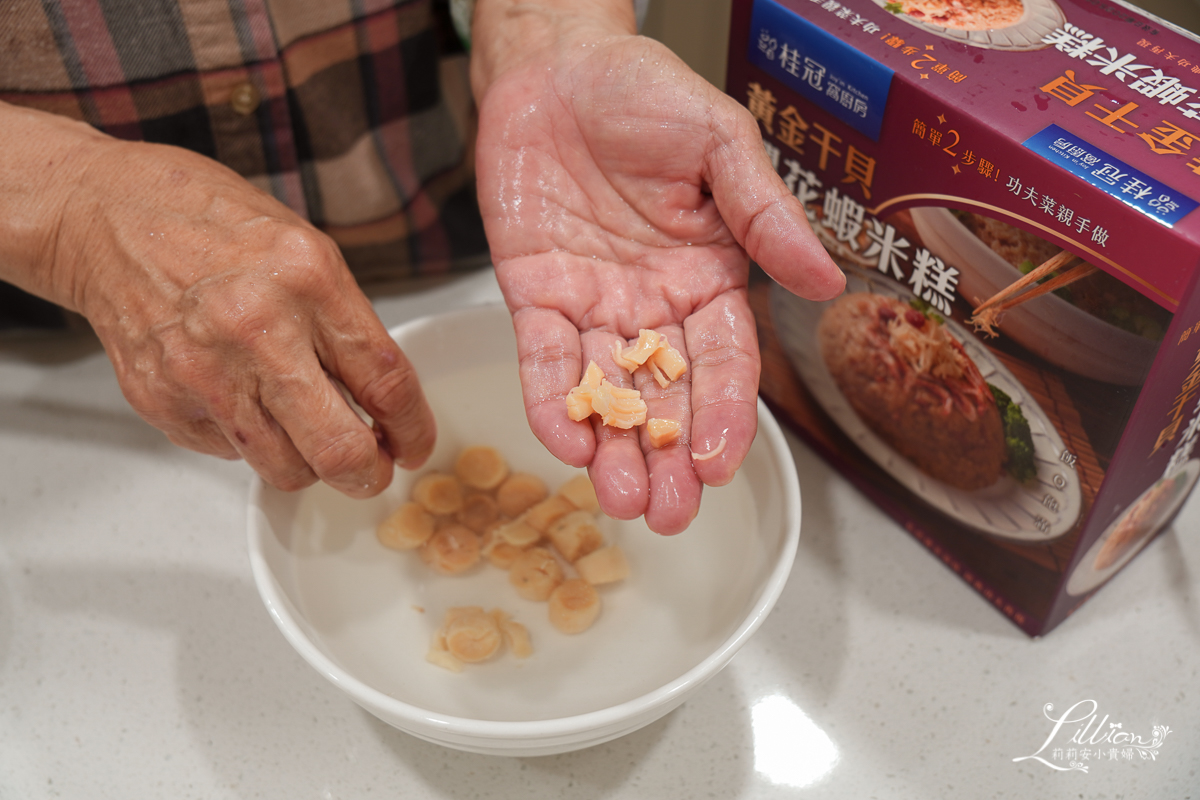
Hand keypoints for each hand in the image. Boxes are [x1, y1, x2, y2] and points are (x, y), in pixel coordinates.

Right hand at [1, 103, 434, 496]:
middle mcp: (258, 330)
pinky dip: (250, 442)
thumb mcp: (306, 251)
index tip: (416, 444)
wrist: (107, 218)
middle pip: (339, 449)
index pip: (386, 382)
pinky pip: (231, 454)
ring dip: (308, 464)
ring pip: (286, 469)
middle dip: (368, 474)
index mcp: (309, 281)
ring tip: (305, 432)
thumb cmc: (209, 224)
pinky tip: (243, 398)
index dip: (413, 428)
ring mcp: (206, 373)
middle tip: (372, 469)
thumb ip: (347, 325)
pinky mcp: (164, 401)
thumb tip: (383, 399)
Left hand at [471, 3, 844, 533]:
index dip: (724, 414)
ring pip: (604, 391)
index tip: (720, 465)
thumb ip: (763, 213)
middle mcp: (652, 304)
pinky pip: (541, 356)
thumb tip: (824, 282)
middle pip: (665, 395)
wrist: (557, 65)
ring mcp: (591, 304)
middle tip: (668, 515)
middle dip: (667, 458)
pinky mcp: (533, 293)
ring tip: (619, 501)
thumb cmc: (646, 93)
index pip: (724, 361)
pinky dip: (550, 398)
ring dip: (611, 448)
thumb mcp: (721, 142)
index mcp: (708, 276)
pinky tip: (564, 440)